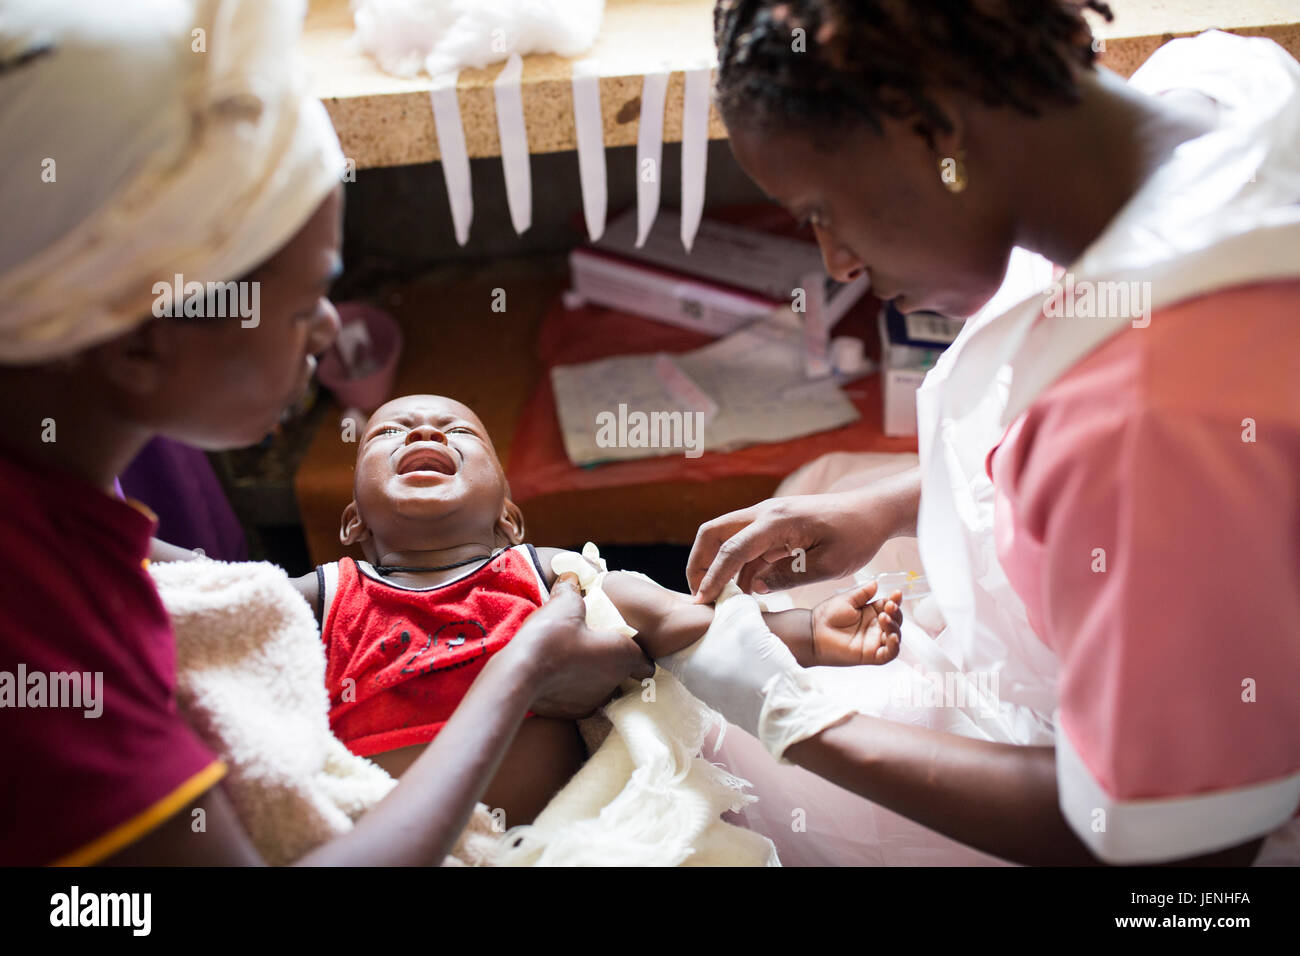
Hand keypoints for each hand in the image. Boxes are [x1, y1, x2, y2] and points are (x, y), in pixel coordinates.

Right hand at [502, 573, 652, 718]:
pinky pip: (578, 700)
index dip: (637, 653)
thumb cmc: (553, 636)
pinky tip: (558, 677)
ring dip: (592, 677)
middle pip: (621, 675)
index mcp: (621, 655)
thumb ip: (573, 589)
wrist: (522, 674)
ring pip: (600, 689)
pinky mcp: (571, 713)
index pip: (645, 663)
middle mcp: (612, 682)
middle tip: (594, 648)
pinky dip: (572, 690)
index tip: (627, 645)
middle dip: (611, 663)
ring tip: (573, 662)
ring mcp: (592, 701)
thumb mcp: (566, 603)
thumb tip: (571, 577)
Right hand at [686, 487, 892, 603]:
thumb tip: (753, 587)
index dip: (713, 577)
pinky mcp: (774, 525)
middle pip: (714, 533)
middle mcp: (765, 514)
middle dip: (700, 563)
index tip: (702, 601)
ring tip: (720, 599)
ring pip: (726, 537)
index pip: (731, 549)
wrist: (873, 511)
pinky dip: (738, 565)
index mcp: (776, 522)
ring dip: (718, 565)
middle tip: (700, 594)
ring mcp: (768, 517)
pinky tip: (744, 590)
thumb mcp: (827, 565)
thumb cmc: (856, 537)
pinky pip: (746, 544)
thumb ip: (787, 577)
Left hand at [810, 582, 902, 665]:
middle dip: (896, 612)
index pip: (889, 606)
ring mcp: (874, 642)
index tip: (896, 593)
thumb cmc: (827, 616)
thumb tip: (876, 583)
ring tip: (884, 617)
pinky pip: (889, 654)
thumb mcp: (847, 600)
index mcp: (871, 613)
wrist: (814, 632)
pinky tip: (892, 636)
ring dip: (894, 626)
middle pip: (896, 620)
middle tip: (889, 606)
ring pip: (895, 636)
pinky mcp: (871, 655)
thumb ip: (862, 593)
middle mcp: (875, 627)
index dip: (895, 600)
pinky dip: (894, 646)